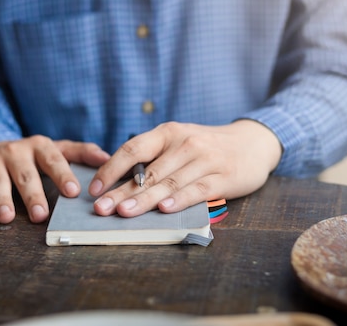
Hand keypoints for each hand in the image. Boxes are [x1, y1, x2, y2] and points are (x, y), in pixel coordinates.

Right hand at [0, 136, 110, 223]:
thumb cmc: (31, 156)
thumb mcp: (55, 149)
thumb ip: (81, 153)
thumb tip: (108, 158)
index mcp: (39, 146)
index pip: (54, 160)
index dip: (63, 175)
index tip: (73, 192)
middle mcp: (15, 151)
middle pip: (26, 174)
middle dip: (33, 195)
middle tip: (41, 216)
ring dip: (2, 199)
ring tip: (7, 218)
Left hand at [89, 120, 281, 216]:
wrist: (252, 143)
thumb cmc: (207, 147)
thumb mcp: (179, 142)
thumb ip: (155, 158)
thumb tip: (119, 185)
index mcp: (168, 132)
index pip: (133, 149)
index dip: (111, 170)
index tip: (94, 190)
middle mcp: (184, 143)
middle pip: (148, 171)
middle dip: (121, 192)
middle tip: (101, 209)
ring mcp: (205, 159)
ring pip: (169, 182)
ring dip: (145, 199)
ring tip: (124, 213)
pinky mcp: (223, 176)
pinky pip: (198, 189)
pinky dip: (180, 200)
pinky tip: (164, 209)